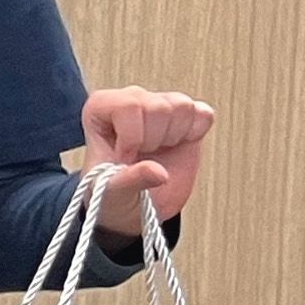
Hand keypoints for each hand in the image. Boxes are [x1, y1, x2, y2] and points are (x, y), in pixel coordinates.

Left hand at [82, 87, 213, 235]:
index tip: (126, 159)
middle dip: (154, 140)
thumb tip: (158, 173)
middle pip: (159, 106)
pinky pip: (203, 114)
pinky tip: (176, 145)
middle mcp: (130, 99)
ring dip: (173, 137)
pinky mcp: (187, 115)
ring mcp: (160, 104)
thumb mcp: (112, 193)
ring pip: (182, 106)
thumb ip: (130, 180)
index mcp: (101, 107)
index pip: (129, 106)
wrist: (135, 205)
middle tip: (142, 156)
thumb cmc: (113, 193)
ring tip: (157, 151)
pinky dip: (195, 134)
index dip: (132, 138)